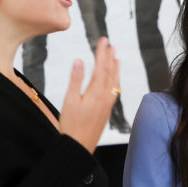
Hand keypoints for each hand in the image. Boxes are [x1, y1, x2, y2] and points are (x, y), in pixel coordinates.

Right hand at [58, 37, 120, 152]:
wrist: (79, 147)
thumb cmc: (71, 125)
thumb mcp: (70, 100)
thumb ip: (76, 79)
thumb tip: (80, 60)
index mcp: (96, 92)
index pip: (100, 67)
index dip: (102, 52)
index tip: (104, 40)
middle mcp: (105, 97)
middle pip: (109, 72)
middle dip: (110, 57)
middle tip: (111, 44)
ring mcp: (107, 105)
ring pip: (114, 82)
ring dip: (115, 68)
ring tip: (117, 57)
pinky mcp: (106, 111)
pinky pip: (114, 92)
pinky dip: (115, 82)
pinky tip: (115, 81)